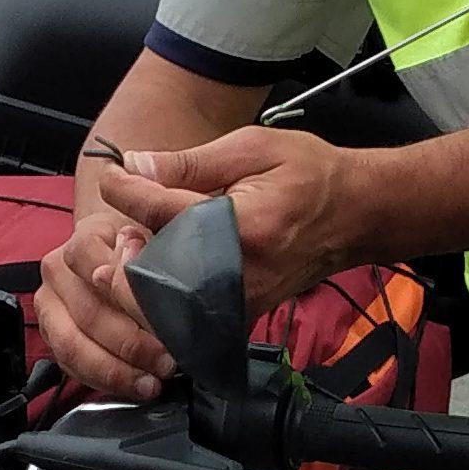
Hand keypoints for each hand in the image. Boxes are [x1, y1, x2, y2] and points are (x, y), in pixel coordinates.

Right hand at [35, 154, 177, 399]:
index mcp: (85, 237)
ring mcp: (51, 302)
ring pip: (71, 344)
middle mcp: (58, 267)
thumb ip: (161, 233)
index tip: (168, 323)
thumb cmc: (155, 243)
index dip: (134, 301)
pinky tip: (133, 386)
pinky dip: (103, 380)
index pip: (99, 270)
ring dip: (114, 370)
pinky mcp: (54, 333)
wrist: (131, 249)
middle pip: (87, 314)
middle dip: (130, 345)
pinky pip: (70, 364)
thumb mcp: (165, 227)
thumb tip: (141, 249)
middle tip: (168, 363)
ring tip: (151, 383)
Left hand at [36, 126, 395, 399]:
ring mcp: (242, 302)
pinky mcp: (243, 316)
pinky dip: (161, 302)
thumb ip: (191, 162)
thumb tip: (134, 166)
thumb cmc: (309, 175)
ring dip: (138, 285)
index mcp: (243, 226)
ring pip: (167, 311)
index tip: (111, 176)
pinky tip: (155, 275)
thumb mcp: (253, 148)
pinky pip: (187, 321)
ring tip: (134, 252)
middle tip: (122, 231)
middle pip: (157, 279)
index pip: (163, 213)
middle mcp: (241, 274)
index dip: (127, 192)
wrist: (357, 215)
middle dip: (127, 256)